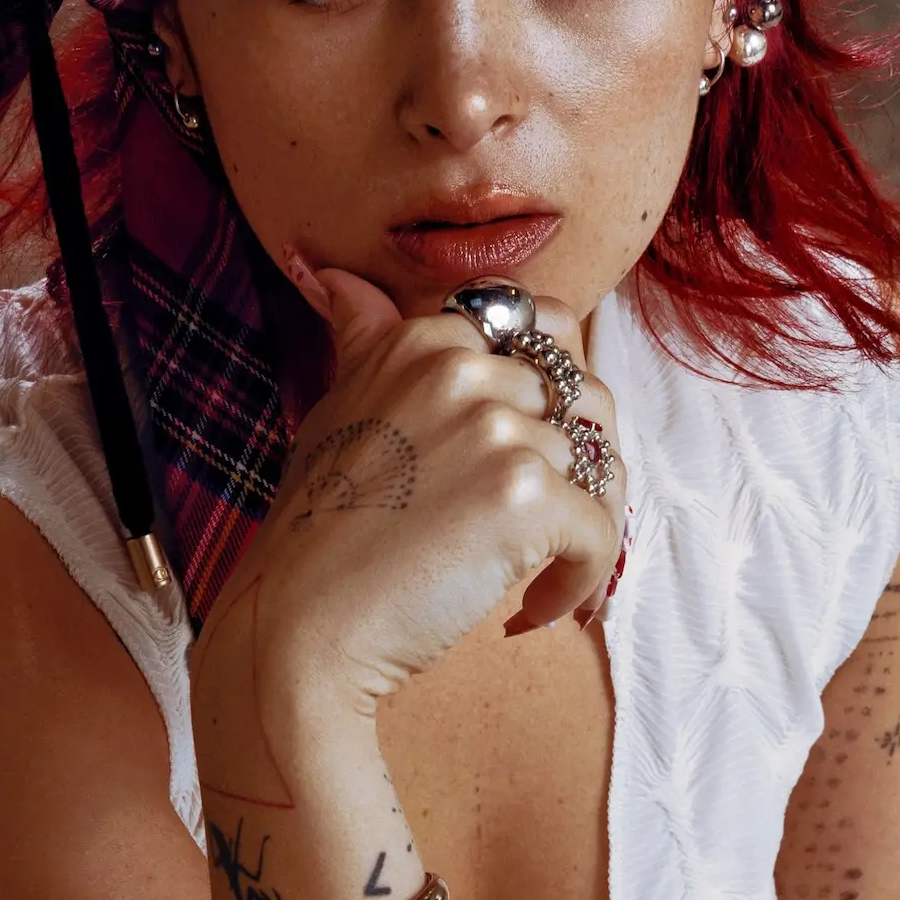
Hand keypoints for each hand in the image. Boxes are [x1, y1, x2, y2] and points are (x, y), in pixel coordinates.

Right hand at [200, 265, 626, 712]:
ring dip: (578, 530)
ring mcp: (496, 428)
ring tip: (530, 580)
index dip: (551, 394)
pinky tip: (532, 612)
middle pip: (583, 398)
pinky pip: (601, 529)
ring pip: (599, 466)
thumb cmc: (317, 531)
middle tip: (540, 525)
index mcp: (425, 339)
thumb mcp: (337, 409)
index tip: (523, 452)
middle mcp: (463, 368)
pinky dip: (582, 579)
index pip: (543, 330)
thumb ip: (364, 338)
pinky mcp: (526, 495)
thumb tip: (335, 274)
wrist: (298, 624)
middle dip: (577, 464)